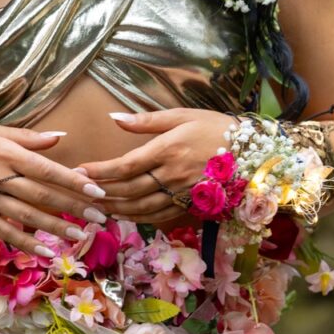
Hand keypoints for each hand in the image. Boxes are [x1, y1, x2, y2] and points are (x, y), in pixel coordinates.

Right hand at [0, 124, 107, 254]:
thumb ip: (29, 137)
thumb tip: (61, 137)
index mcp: (7, 154)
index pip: (46, 169)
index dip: (72, 181)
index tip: (96, 190)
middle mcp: (1, 178)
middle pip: (42, 194)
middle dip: (72, 207)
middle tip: (98, 217)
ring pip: (27, 216)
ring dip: (54, 227)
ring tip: (78, 236)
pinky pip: (6, 232)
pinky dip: (25, 243)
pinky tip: (45, 253)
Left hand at [76, 109, 232, 223]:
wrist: (253, 155)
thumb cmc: (217, 128)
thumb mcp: (182, 115)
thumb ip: (147, 120)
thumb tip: (114, 118)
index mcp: (167, 150)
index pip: (125, 165)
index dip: (100, 171)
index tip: (79, 171)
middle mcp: (172, 175)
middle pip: (129, 189)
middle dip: (101, 191)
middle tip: (80, 191)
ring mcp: (182, 194)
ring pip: (141, 208)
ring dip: (116, 209)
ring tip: (97, 205)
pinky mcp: (190, 206)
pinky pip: (159, 216)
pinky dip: (139, 218)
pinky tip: (126, 215)